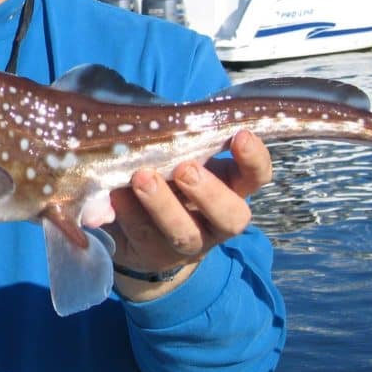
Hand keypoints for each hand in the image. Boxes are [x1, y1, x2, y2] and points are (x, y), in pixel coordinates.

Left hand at [105, 129, 272, 300]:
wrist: (147, 238)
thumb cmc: (170, 179)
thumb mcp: (183, 159)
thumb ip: (183, 142)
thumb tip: (163, 118)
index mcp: (231, 188)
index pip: (256, 176)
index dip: (254, 159)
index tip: (240, 135)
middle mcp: (216, 220)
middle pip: (230, 216)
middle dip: (209, 192)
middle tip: (185, 168)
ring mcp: (187, 243)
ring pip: (183, 232)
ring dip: (162, 205)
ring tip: (142, 178)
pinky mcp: (151, 253)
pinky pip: (140, 234)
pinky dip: (126, 211)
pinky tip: (114, 192)